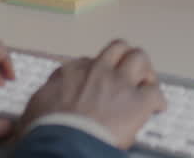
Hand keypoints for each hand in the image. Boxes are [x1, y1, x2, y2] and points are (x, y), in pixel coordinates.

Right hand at [18, 40, 166, 148]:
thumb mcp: (34, 108)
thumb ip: (44, 99)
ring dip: (144, 71)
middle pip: (118, 48)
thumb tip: (42, 105)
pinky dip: (158, 101)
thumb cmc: (45, 130)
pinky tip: (157, 108)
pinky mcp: (137, 102)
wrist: (62, 144)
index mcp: (71, 71)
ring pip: (139, 57)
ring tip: (144, 84)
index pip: (87, 62)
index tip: (96, 85)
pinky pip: (156, 93)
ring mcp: (119, 83)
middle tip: (126, 74)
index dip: (94, 73)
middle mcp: (97, 70)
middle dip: (124, 59)